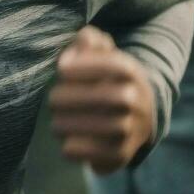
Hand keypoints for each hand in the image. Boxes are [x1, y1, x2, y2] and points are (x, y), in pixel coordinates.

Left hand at [49, 25, 156, 174]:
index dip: (81, 66)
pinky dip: (74, 147)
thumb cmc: (109, 80)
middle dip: (68, 98)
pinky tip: (67, 139)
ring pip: (96, 127)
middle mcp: (136, 100)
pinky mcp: (121, 154)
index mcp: (131, 71)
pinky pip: (93, 154)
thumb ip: (90, 41)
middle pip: (104, 97)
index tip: (62, 69)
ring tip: (57, 121)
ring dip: (66, 123)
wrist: (139, 118)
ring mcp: (131, 129)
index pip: (111, 65)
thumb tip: (83, 39)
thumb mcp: (104, 55)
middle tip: (53, 99)